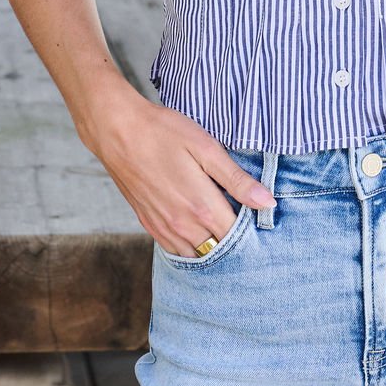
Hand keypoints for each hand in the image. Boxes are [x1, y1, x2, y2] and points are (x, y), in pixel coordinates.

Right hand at [82, 81, 275, 255]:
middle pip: (219, 248)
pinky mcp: (148, 224)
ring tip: (222, 223)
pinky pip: (176, 249)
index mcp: (202, 206)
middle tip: (244, 218)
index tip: (259, 215)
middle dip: (235, 239)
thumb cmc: (164, 133)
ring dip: (213, 244)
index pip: (238, 235)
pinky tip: (198, 228)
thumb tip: (268, 203)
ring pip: (197, 254)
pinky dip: (191, 245)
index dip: (252, 227)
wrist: (117, 131)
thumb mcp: (207, 149)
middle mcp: (182, 225)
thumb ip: (238, 180)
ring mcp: (163, 228)